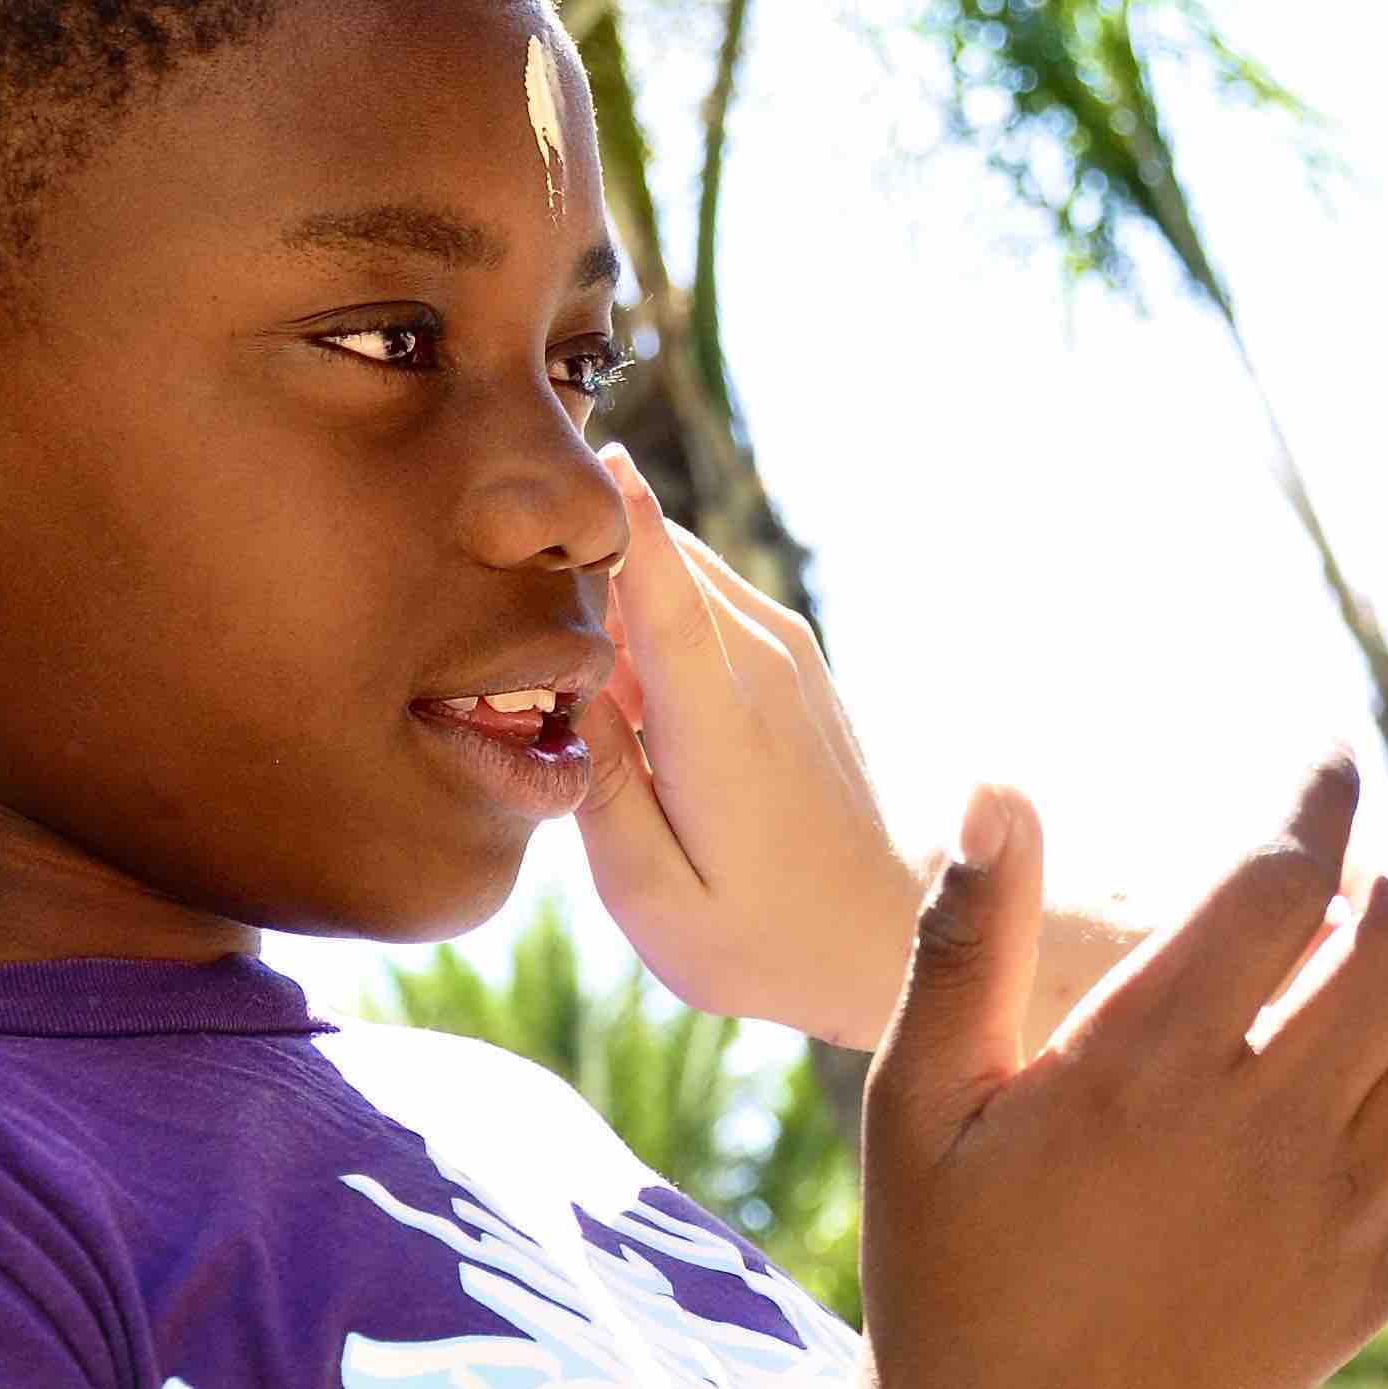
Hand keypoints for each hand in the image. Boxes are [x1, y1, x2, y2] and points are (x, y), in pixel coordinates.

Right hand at [576, 445, 916, 1027]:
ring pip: (683, 577)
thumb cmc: (767, 938)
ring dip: (616, 584)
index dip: (621, 518)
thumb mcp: (660, 900)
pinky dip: (652, 612)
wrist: (894, 935)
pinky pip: (707, 604)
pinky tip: (605, 666)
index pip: (664, 589)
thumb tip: (561, 692)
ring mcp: (789, 657)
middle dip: (584, 553)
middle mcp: (764, 665)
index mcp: (723, 723)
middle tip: (493, 575)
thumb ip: (602, 792)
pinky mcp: (795, 664)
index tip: (578, 450)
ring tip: (538, 625)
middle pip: (660, 565)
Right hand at [835, 757, 1387, 1388]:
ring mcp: (1336, 1211)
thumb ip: (966, 943)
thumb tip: (998, 790)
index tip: (1328, 759)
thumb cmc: (946, 1280)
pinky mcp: (1378, 1285)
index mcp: (1143, 1064)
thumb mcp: (916, 1107)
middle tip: (1340, 899)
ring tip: (1363, 991)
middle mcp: (1262, 1126)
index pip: (1288, 876)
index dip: (1324, 795)